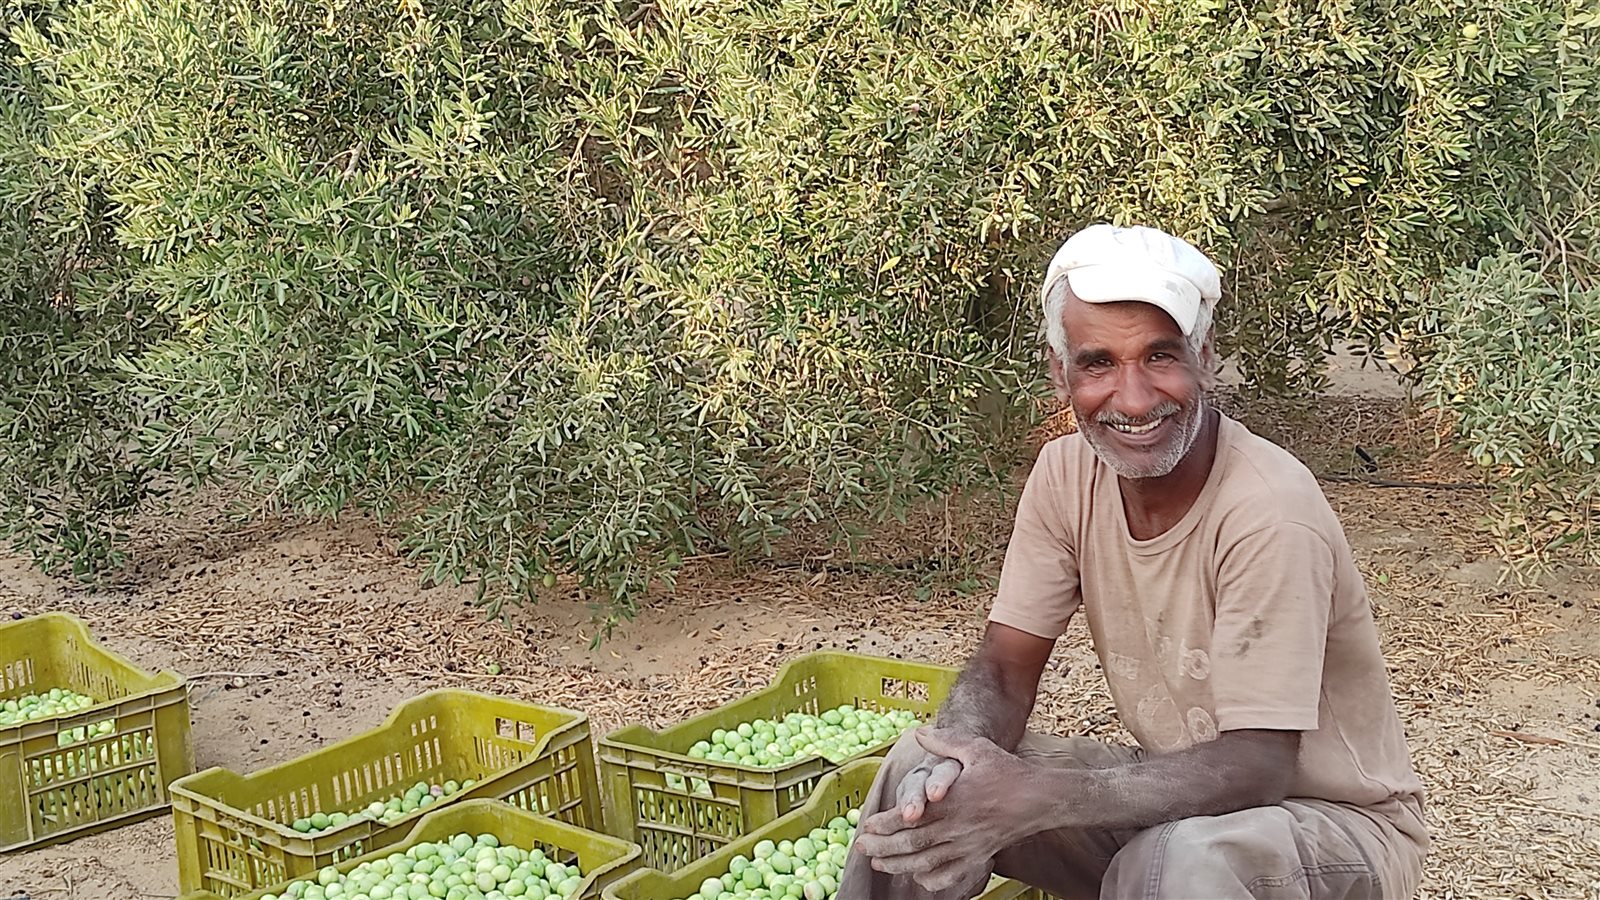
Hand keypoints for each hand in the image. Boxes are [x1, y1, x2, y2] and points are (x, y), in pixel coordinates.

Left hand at [852, 727, 1037, 890]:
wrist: (1041, 798)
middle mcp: (957, 828)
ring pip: (927, 863)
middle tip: (862, 848)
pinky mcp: (979, 857)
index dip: (885, 823)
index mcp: (952, 802)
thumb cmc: (1008, 771)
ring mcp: (968, 846)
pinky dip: (931, 880)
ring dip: (899, 866)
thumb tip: (919, 732)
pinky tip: (918, 876)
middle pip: (912, 845)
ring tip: (879, 864)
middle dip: (883, 848)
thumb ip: (944, 741)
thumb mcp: (975, 748)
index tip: (868, 825)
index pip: (910, 818)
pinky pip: (951, 875)